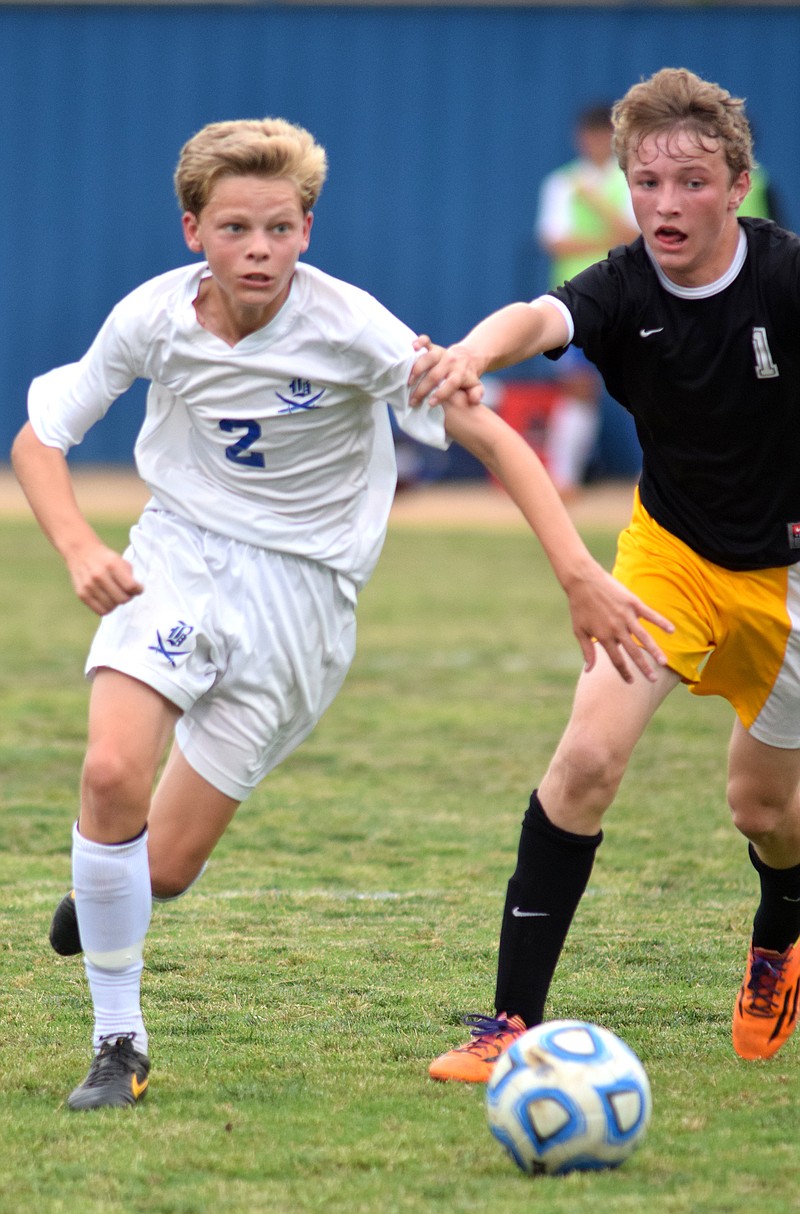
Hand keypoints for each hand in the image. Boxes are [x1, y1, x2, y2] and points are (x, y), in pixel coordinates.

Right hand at [67, 541, 143, 615]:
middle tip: (126, 592)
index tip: (138, 588)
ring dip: (117, 602)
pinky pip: (101, 611)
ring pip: (112, 607)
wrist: (81, 552)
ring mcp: (89, 586)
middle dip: (128, 597)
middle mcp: (99, 575)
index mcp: (111, 565)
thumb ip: (130, 576)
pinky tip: (107, 599)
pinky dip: (107, 608)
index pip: (130, 586)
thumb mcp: (120, 561)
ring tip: (115, 594)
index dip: (138, 590)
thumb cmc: (105, 559)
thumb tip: (135, 593)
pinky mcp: (82, 594)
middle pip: (122, 599)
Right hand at [409, 338, 483, 407]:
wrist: (468, 357)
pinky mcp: (434, 346)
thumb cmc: (468, 377)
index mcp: (461, 374)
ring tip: (408, 383)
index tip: (430, 404)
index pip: (451, 384)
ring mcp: (442, 353)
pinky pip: (427, 341)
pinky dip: (419, 342)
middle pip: (435, 375)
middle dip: (422, 389)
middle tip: (412, 401)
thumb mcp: (476, 387)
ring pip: (428, 358)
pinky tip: (412, 347)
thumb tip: (474, 400)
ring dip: (417, 370)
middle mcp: (451, 362)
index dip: (441, 394)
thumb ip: (476, 394)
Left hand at [566, 566, 673, 683]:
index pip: (616, 660)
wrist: (582, 580)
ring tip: (664, 662)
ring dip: (655, 650)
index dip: (624, 673)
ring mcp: (626, 616)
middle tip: (652, 680)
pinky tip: (672, 630)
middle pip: (633, 652)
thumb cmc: (579, 606)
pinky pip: (650, 614)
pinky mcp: (633, 603)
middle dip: (643, 667)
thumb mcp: (579, 630)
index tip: (631, 683)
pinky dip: (661, 622)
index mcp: (603, 637)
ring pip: (644, 637)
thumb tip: (589, 670)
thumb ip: (587, 650)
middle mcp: (616, 629)